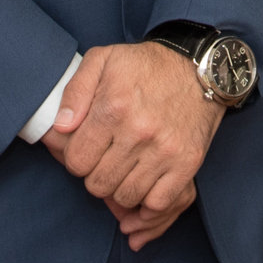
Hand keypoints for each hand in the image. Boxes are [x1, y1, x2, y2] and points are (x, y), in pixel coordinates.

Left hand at [42, 41, 222, 247]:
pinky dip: (147, 201)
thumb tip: (60, 128)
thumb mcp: (103, 60)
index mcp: (114, 107)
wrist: (202, 69)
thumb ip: (74, 92)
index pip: (77, 161)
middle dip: (95, 175)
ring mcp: (165, 150)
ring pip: (125, 197)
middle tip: (105, 159)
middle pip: (98, 184)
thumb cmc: (147, 66)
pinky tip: (144, 184)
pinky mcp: (187, 162)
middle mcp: (139, 131)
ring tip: (124, 168)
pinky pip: (158, 202)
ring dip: (120, 188)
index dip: (75, 159)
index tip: (86, 150)